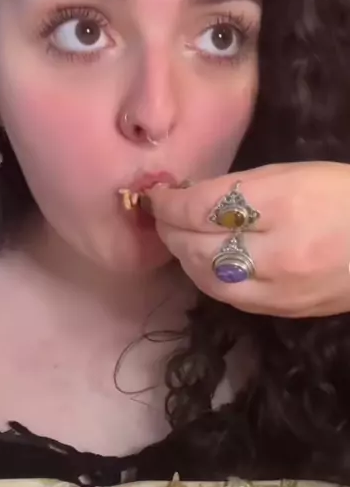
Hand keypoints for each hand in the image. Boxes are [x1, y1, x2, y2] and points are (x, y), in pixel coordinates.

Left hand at [146, 162, 349, 317]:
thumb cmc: (342, 195)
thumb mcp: (290, 174)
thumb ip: (237, 188)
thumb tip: (188, 198)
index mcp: (281, 203)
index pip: (202, 208)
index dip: (168, 203)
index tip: (155, 196)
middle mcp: (277, 251)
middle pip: (197, 247)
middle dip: (169, 231)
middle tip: (161, 217)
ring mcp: (280, 289)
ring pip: (207, 280)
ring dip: (183, 258)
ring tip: (177, 239)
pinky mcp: (285, 312)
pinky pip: (230, 299)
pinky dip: (207, 279)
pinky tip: (204, 263)